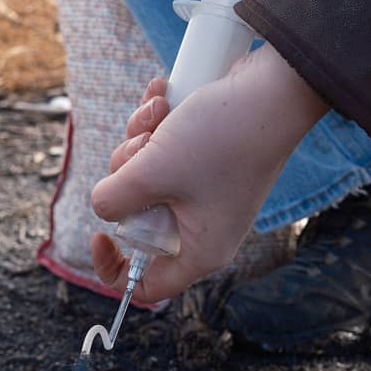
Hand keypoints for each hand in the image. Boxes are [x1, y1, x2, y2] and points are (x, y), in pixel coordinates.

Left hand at [90, 44, 327, 302]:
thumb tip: (101, 206)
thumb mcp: (152, 172)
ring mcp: (204, 192)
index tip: (97, 234)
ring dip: (138, 139)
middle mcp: (204, 226)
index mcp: (201, 249)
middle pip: (137, 219)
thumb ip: (112, 199)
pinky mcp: (203, 161)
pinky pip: (160, 150)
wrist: (273, 86)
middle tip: (140, 146)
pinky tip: (160, 95)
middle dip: (126, 175)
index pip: (148, 284)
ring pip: (143, 177)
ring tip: (157, 111)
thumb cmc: (221, 136)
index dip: (114, 268)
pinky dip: (154, 125)